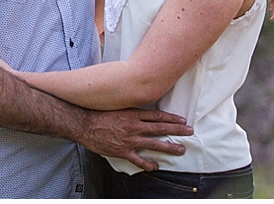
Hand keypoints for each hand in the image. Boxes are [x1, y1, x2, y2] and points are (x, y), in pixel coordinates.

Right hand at [77, 108, 192, 171]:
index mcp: (132, 114)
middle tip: (189, 131)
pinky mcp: (123, 151)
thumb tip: (140, 111)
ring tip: (181, 149)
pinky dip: (148, 164)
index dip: (171, 118)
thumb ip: (129, 110)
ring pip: (154, 144)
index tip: (182, 120)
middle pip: (160, 128)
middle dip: (177, 130)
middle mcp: (134, 126)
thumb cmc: (97, 114)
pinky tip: (155, 166)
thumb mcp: (116, 107)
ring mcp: (129, 139)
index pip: (157, 116)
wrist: (84, 124)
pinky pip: (139, 160)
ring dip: (169, 147)